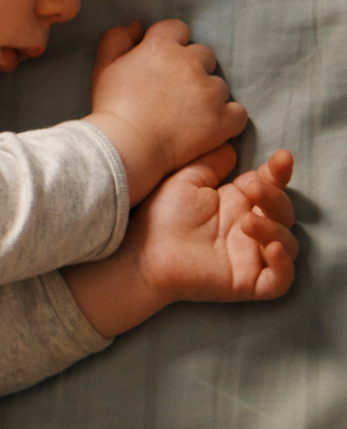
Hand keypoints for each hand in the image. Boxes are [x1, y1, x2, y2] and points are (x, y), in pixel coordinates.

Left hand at [64, 147, 297, 337]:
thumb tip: (229, 146)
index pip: (270, 186)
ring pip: (287, 244)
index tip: (281, 157)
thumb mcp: (186, 182)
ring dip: (276, 229)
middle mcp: (248, 229)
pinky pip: (280, 280)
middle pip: (283, 212)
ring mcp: (250, 257)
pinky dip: (283, 265)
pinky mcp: (247, 283)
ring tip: (247, 221)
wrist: (141, 252)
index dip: (279, 172)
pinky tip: (271, 249)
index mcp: (236, 203)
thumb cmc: (159, 217)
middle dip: (275, 197)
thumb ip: (210, 165)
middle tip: (253, 189)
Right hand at [83, 19, 247, 203]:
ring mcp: (209, 91)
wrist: (124, 148)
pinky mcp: (223, 119)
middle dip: (192, 68)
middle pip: (204, 54)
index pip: (178, 29)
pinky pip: (238, 112)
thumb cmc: (111, 108)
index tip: (161, 64)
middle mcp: (189, 63)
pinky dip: (226, 119)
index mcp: (160, 46)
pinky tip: (209, 127)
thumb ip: (117, 38)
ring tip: (186, 115)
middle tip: (174, 91)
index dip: (170, 44)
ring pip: (218, 85)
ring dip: (207, 95)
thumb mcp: (102, 67)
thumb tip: (138, 25)